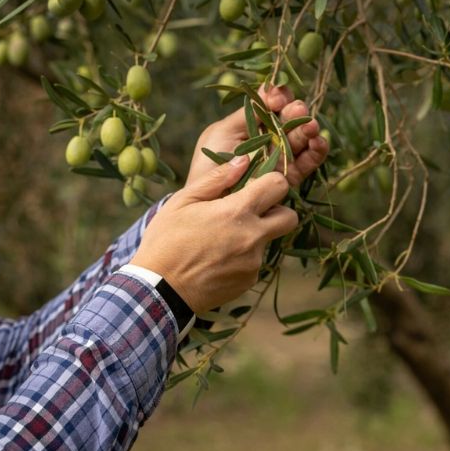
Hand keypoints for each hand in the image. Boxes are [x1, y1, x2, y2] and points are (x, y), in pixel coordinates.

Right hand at [132, 157, 296, 312]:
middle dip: (277, 210)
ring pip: (270, 240)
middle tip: (252, 212)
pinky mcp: (250, 280)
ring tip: (222, 240)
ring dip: (255, 235)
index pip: (279, 186)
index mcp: (237, 212)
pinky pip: (256, 262)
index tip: (257, 186)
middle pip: (290, 217)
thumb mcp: (183, 201)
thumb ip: (217, 178)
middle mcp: (253, 237)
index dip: (271, 182)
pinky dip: (244, 257)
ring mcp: (254, 261)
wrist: (159, 290)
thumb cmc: (166, 240)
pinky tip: (219, 259)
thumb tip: (244, 160)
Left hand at [187, 84, 328, 187]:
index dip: (280, 97)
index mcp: (253, 123)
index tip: (277, 100)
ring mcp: (281, 158)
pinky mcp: (290, 178)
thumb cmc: (209, 163)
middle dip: (296, 112)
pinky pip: (309, 162)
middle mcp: (270, 139)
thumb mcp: (223, 131)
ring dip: (309, 129)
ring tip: (311, 125)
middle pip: (291, 119)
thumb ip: (248, 111)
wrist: (210, 200)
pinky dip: (317, 151)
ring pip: (302, 139)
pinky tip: (319, 142)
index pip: (273, 104)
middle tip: (297, 110)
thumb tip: (272, 88)